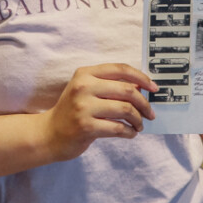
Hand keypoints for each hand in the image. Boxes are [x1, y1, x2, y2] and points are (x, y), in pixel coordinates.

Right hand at [42, 63, 157, 161]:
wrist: (49, 134)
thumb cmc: (73, 111)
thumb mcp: (86, 91)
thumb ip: (110, 86)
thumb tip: (141, 87)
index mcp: (85, 74)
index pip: (120, 69)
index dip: (141, 77)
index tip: (153, 88)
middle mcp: (84, 87)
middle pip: (127, 90)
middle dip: (144, 103)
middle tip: (150, 113)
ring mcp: (84, 107)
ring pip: (125, 109)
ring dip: (138, 119)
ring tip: (139, 125)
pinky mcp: (86, 126)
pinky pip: (118, 128)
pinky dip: (129, 132)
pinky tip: (130, 133)